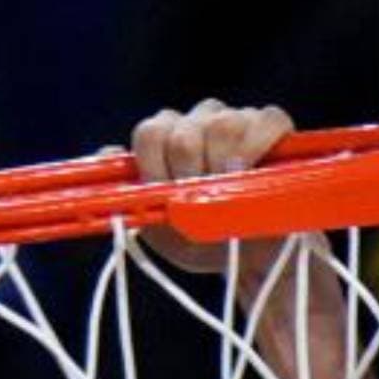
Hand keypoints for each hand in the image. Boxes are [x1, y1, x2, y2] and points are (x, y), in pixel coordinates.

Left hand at [130, 100, 293, 277]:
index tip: (169, 197)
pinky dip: (258, 146)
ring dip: (222, 165)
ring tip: (228, 193)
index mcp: (166, 139)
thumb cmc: (200, 239)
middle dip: (188, 175)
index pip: (149, 133)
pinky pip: (266, 120)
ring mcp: (236, 118)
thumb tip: (104, 154)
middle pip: (182, 131)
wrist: (246, 259)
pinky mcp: (274, 126)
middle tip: (201, 202)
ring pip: (222, 123)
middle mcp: (197, 121)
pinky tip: (252, 172)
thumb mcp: (157, 226)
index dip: (155, 168)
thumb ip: (129, 193)